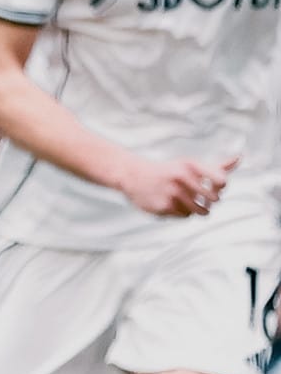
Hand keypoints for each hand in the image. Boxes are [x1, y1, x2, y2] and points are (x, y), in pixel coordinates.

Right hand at [117, 153, 238, 217]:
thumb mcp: (190, 165)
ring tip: (186, 201)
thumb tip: (240, 157)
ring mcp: (172, 193)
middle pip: (213, 200)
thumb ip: (216, 166)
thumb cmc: (168, 171)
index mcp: (190, 165)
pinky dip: (181, 212)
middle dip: (209, 201)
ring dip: (196, 209)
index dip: (220, 187)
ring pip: (198, 211)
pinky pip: (184, 216)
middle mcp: (182, 178)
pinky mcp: (164, 207)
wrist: (133, 176)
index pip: (221, 180)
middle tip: (199, 197)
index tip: (212, 186)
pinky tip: (171, 204)